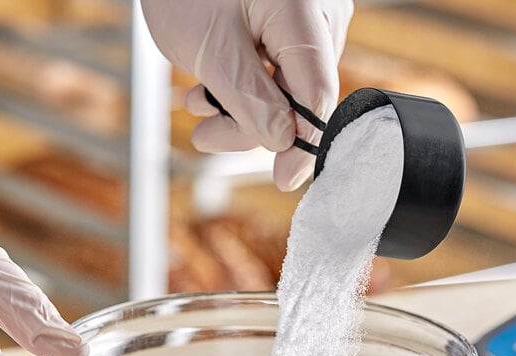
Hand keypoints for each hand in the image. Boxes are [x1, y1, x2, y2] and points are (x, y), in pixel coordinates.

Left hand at [141, 0, 353, 190]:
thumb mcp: (210, 48)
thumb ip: (249, 99)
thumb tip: (283, 141)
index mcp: (304, 14)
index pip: (317, 95)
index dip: (301, 143)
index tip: (283, 178)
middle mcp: (318, 18)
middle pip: (299, 98)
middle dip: (252, 125)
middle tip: (206, 136)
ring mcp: (306, 25)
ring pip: (284, 93)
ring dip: (239, 110)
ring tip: (197, 106)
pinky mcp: (289, 32)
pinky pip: (274, 76)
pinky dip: (241, 91)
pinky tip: (209, 92)